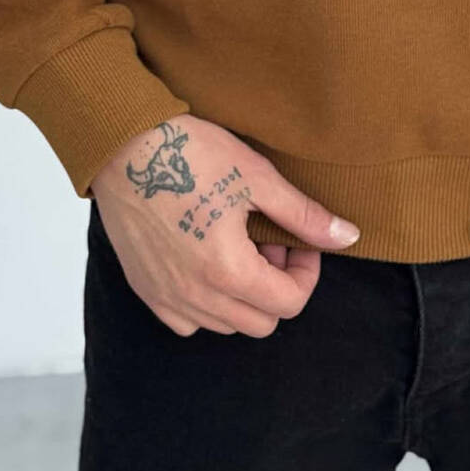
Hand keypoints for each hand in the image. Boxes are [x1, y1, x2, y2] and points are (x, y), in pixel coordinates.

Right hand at [89, 114, 360, 338]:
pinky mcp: (144, 290)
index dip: (306, 273)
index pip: (289, 305)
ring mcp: (166, 298)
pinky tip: (205, 260)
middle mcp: (196, 296)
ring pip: (225, 325)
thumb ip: (303, 215)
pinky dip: (206, 303)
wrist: (122, 145)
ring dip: (243, 296)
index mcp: (229, 272)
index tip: (297, 241)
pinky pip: (187, 321)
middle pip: (260, 323)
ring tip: (237, 247)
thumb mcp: (256, 178)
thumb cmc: (190, 154)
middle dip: (276, 286)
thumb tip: (346, 237)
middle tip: (268, 241)